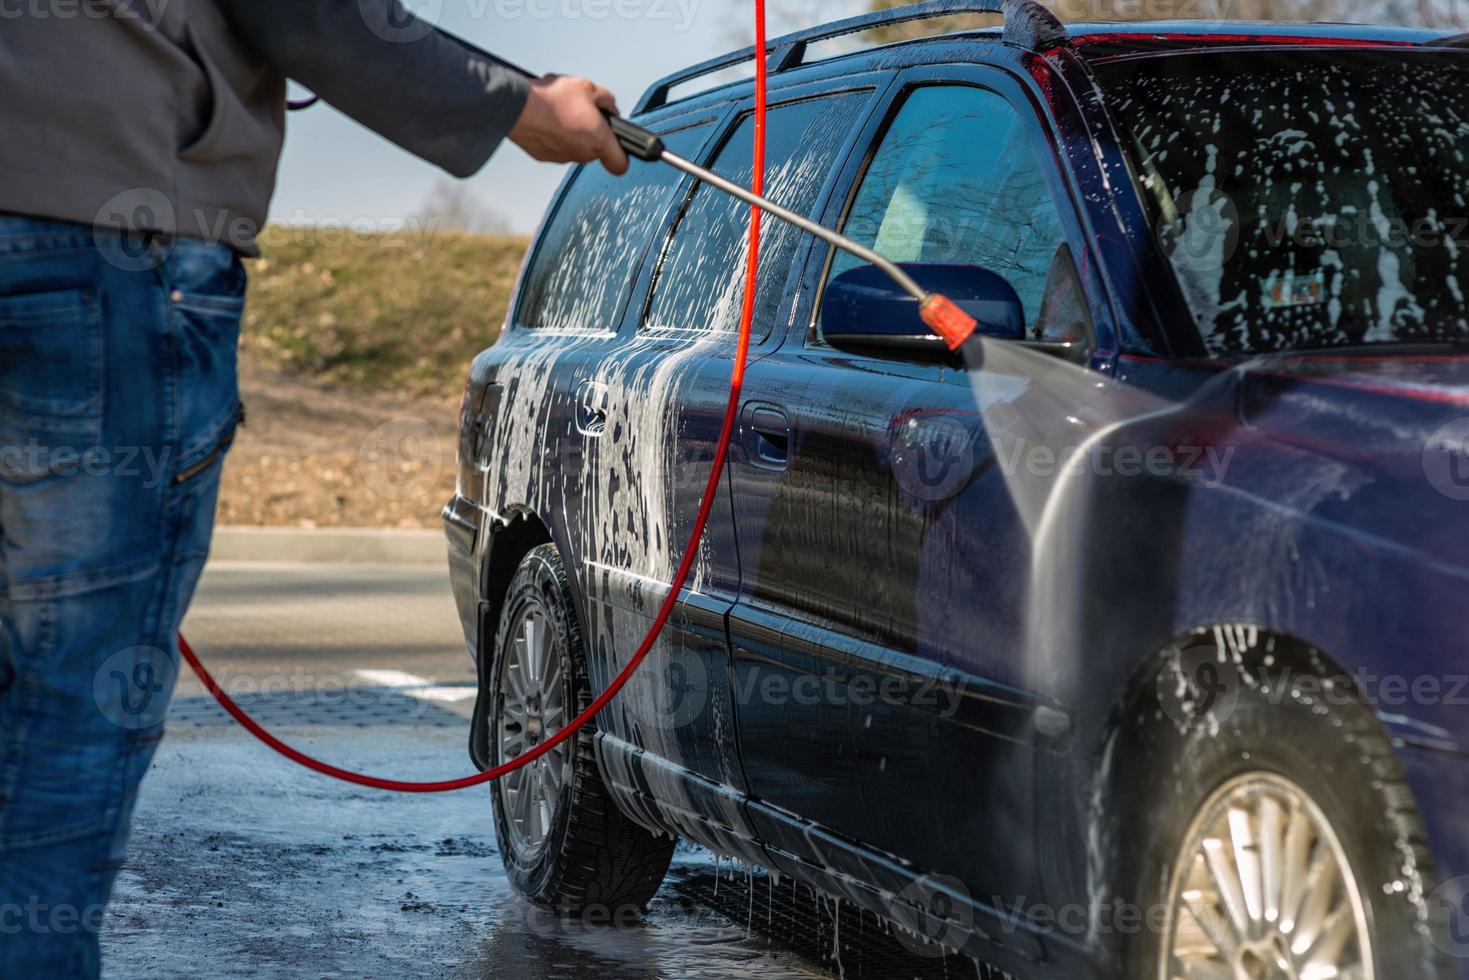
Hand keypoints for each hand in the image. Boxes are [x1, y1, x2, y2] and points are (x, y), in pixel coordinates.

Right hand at [509, 74, 628, 175]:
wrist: (517, 107)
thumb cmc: (551, 99)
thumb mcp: (588, 87)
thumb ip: (607, 100)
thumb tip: (610, 107)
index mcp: (599, 140)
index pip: (620, 164)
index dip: (621, 154)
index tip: (617, 146)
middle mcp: (582, 154)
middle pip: (595, 150)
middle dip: (592, 132)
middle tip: (582, 112)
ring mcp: (563, 157)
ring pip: (575, 147)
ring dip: (572, 132)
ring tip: (561, 112)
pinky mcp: (545, 157)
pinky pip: (556, 147)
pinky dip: (555, 135)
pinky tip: (548, 118)